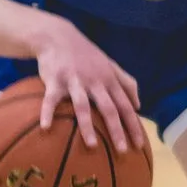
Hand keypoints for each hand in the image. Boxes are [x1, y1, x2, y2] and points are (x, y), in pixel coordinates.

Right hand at [33, 19, 145, 151]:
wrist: (58, 36)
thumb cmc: (86, 55)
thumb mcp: (110, 64)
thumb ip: (127, 82)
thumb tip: (139, 105)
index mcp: (109, 80)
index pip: (126, 106)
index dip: (134, 125)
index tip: (140, 145)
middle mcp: (95, 81)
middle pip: (109, 108)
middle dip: (117, 130)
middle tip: (122, 151)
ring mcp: (75, 81)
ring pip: (83, 106)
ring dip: (88, 126)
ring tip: (92, 146)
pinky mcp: (55, 80)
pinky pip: (51, 100)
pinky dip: (47, 113)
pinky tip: (45, 128)